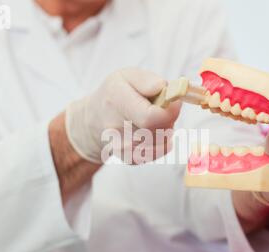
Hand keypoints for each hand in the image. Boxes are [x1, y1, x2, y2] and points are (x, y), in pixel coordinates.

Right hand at [65, 68, 180, 163]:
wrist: (93, 120)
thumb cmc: (115, 95)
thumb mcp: (127, 76)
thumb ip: (146, 80)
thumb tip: (162, 88)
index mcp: (116, 99)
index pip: (150, 117)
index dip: (170, 111)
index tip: (174, 102)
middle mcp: (115, 125)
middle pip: (159, 130)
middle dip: (169, 119)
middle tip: (163, 109)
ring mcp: (120, 146)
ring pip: (160, 143)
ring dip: (166, 131)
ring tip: (156, 120)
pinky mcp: (128, 158)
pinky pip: (155, 155)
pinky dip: (161, 145)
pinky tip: (154, 134)